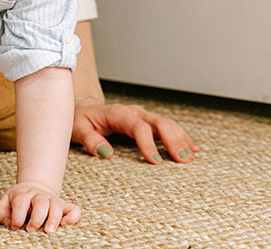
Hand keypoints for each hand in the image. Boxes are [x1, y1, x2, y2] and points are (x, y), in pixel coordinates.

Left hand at [0, 181, 79, 232]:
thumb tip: (9, 222)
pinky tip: (65, 224)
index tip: (15, 226)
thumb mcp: (4, 203)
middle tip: (31, 230)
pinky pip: (74, 209)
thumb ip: (0, 212)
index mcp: (22, 194)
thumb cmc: (16, 201)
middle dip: (36, 218)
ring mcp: (52, 200)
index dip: (17, 216)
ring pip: (56, 204)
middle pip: (40, 202)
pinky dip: (72, 217)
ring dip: (54, 218)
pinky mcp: (64, 206)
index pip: (20, 202)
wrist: (32, 189)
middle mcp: (38, 195)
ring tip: (49, 231)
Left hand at [72, 97, 198, 163]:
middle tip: (183, 160)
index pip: (138, 127)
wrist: (85, 109)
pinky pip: (167, 127)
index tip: (156, 161)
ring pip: (167, 124)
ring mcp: (143, 116)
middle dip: (173, 141)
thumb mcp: (78, 129)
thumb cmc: (81, 121)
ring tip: (191, 156)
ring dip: (180, 139)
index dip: (148, 143)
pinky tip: (191, 148)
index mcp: (118, 114)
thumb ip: (90, 140)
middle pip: (159, 123)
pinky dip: (180, 136)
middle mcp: (134, 112)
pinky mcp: (147, 121)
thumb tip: (105, 153)